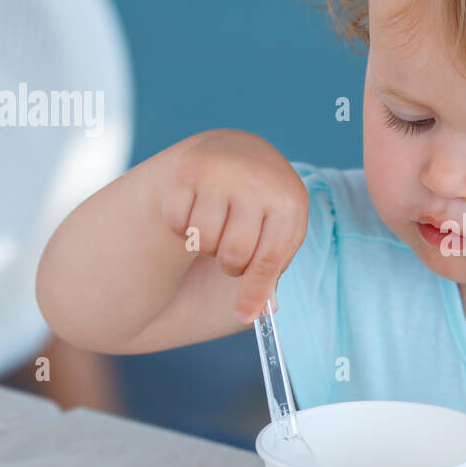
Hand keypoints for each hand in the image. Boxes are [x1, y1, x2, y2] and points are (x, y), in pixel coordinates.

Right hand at [160, 129, 308, 322]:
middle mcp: (256, 181)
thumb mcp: (281, 228)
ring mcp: (221, 172)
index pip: (269, 258)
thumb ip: (272, 268)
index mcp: (288, 200)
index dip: (254, 292)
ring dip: (206, 245)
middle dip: (230, 265)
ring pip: (203, 240)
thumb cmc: (265, 203)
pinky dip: (182, 228)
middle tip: (232, 251)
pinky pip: (176, 223)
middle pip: (233, 254)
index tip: (243, 316)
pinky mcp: (187, 170)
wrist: (238, 150)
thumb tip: (260, 310)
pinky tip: (197, 210)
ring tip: (218, 226)